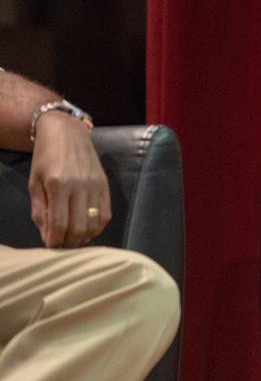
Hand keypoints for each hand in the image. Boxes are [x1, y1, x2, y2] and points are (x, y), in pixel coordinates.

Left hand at [29, 113, 110, 247]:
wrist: (67, 133)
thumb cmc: (45, 158)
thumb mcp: (35, 184)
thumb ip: (40, 212)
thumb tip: (48, 237)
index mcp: (58, 185)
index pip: (60, 223)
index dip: (55, 241)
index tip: (50, 247)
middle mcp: (80, 186)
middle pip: (79, 227)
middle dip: (69, 242)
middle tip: (61, 244)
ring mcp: (96, 185)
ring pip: (95, 224)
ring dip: (84, 237)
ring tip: (73, 238)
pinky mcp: (106, 185)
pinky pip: (106, 214)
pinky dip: (97, 227)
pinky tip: (87, 229)